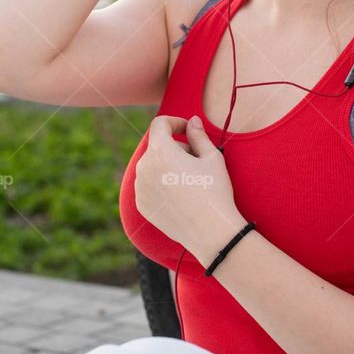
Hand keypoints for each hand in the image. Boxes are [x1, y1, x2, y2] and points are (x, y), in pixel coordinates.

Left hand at [133, 114, 246, 265]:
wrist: (210, 232)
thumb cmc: (214, 191)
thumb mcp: (212, 157)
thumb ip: (198, 135)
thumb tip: (192, 121)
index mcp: (160, 151)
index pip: (160, 124)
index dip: (175, 122)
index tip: (189, 130)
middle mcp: (143, 168)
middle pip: (158, 146)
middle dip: (175, 147)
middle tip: (198, 160)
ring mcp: (139, 188)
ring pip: (152, 166)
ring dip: (168, 165)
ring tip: (191, 180)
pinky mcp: (141, 205)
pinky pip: (149, 185)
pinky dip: (162, 183)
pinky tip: (181, 196)